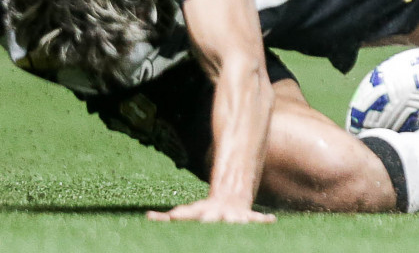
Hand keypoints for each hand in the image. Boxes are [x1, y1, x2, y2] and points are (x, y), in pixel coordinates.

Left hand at [147, 197, 272, 223]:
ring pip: (236, 219)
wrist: (233, 197)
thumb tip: (147, 217)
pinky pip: (257, 219)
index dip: (181, 215)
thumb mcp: (188, 212)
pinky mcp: (248, 217)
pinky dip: (262, 220)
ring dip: (238, 221)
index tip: (174, 216)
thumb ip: (167, 218)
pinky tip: (271, 221)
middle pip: (212, 218)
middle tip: (208, 222)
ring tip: (240, 222)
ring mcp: (233, 215)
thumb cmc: (206, 211)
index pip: (188, 213)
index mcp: (201, 212)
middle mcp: (217, 213)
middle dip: (210, 220)